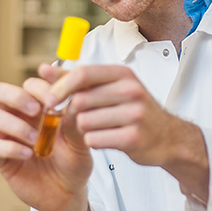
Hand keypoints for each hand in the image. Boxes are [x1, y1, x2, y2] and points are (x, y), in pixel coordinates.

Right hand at [0, 77, 93, 210]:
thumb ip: (76, 120)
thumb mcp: (82, 141)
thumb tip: (72, 98)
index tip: (55, 88)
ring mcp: (9, 136)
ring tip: (35, 139)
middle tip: (37, 110)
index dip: (41, 81)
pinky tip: (28, 154)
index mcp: (40, 106)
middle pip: (1, 92)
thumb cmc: (75, 161)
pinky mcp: (2, 158)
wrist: (68, 193)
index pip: (32, 83)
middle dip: (17, 96)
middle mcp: (21, 117)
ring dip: (13, 124)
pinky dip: (9, 148)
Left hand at [42, 63, 209, 201]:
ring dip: (84, 129)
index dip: (61, 87)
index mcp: (123, 75)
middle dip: (73, 113)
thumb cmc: (134, 111)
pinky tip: (107, 139)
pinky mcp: (133, 138)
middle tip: (81, 119)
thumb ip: (77, 79)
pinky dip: (94, 141)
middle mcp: (131, 91)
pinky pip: (94, 140)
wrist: (168, 137)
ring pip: (84, 122)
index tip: (50, 100)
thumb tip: (43, 69)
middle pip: (80, 101)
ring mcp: (135, 114)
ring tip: (100, 128)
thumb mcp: (111, 88)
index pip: (82, 74)